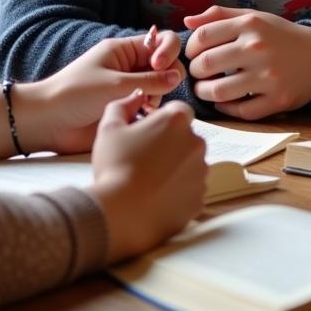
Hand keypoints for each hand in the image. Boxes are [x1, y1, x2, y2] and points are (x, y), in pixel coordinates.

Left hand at [16, 34, 184, 153]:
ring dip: (157, 98)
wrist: (49, 122)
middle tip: (153, 93)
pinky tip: (141, 118)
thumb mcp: (115, 83)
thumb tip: (178, 76)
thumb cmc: (76, 94)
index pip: (160, 41)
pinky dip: (150, 112)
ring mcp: (129, 88)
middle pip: (164, 65)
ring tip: (143, 108)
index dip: (168, 52)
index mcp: (124, 50)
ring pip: (160, 88)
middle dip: (165, 78)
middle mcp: (129, 66)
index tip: (160, 66)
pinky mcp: (126, 108)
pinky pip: (149, 106)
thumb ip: (151, 80)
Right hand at [89, 91, 207, 261]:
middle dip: (169, 144)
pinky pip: (190, 189)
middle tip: (143, 158)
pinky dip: (177, 191)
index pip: (177, 110)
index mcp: (177, 120)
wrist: (121, 213)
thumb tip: (135, 97)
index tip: (146, 133)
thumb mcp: (109, 128)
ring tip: (148, 180)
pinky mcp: (199, 198)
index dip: (161, 120)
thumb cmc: (114, 167)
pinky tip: (156, 196)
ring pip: (189, 163)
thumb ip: (122, 105)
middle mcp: (196, 142)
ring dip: (174, 167)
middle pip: (185, 137)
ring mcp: (201, 172)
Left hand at [184, 6, 310, 118]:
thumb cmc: (278, 35)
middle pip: (206, 64)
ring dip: (205, 93)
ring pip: (219, 91)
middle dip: (195, 72)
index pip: (203, 36)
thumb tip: (187, 23)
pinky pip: (241, 111)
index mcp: (250, 24)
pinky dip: (226, 108)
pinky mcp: (277, 99)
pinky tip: (225, 101)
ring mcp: (268, 76)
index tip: (193, 54)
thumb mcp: (253, 17)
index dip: (190, 48)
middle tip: (198, 74)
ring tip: (206, 89)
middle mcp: (258, 48)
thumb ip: (219, 16)